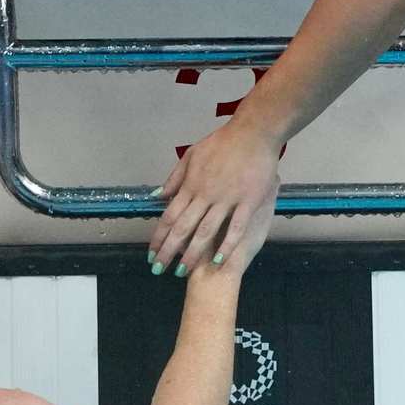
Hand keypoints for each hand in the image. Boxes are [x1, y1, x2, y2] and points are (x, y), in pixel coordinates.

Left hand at [147, 121, 282, 276]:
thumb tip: (157, 197)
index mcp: (191, 185)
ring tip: (182, 271)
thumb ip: (175, 178)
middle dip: (169, 251)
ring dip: (193, 253)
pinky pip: (236, 228)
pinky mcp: (249, 202)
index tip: (151, 254)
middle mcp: (206, 195)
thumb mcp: (193, 155)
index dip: (159, 237)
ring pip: (206, 231)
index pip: (170, 216)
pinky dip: (227, 245)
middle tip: (159, 270)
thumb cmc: (223, 143)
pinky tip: (219, 260)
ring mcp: (228, 199)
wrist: (253, 133)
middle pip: (183, 228)